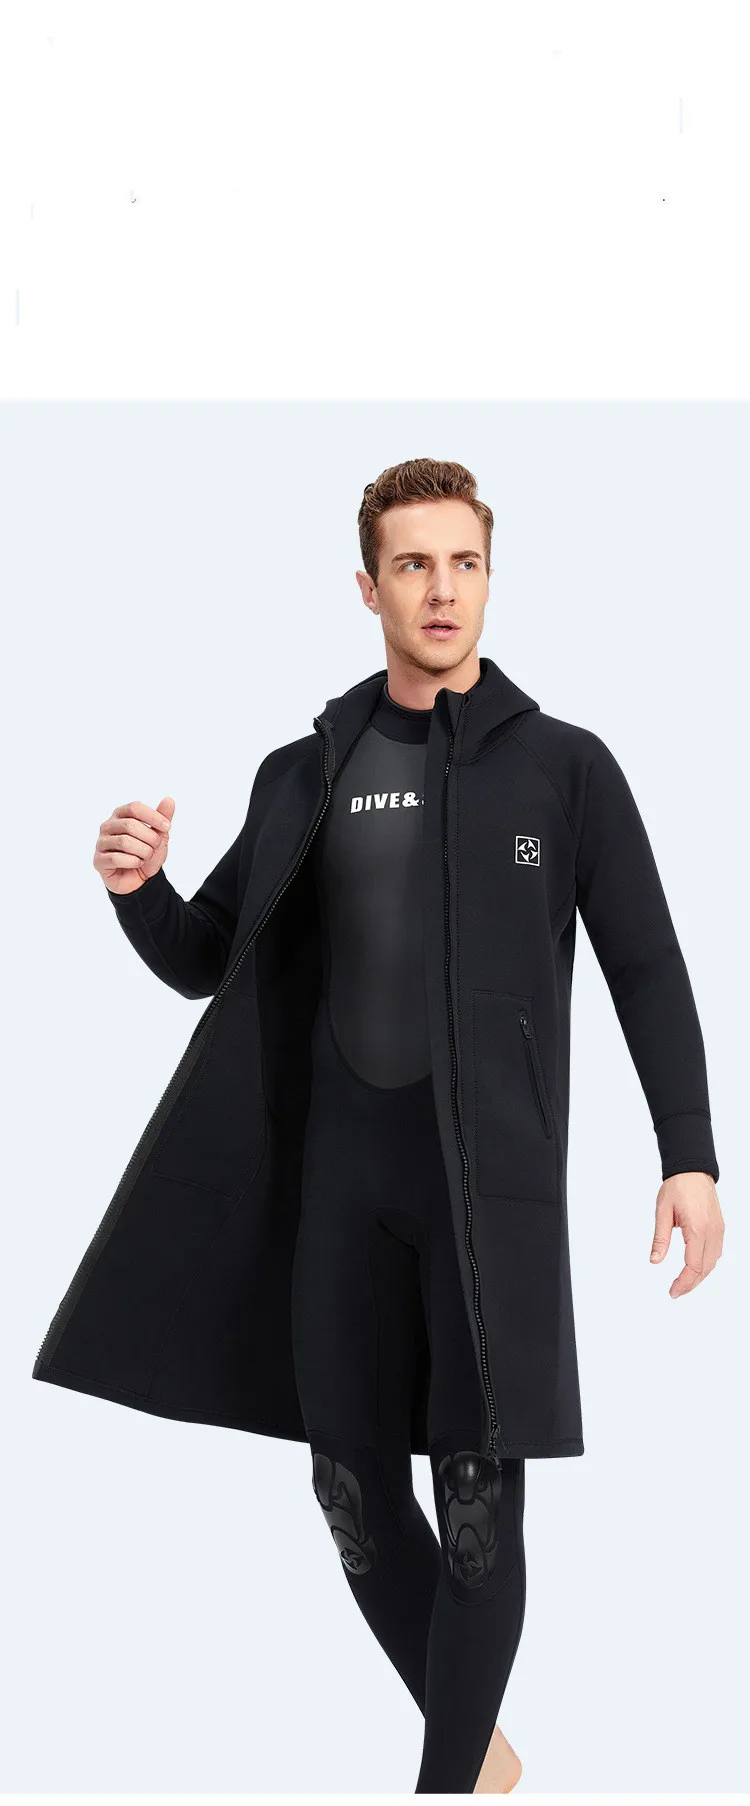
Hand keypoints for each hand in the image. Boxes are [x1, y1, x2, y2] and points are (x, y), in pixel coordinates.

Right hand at [94, 796, 174, 895]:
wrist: (139, 879)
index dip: (153, 817)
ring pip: (124, 842)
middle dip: (150, 838)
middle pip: (130, 825)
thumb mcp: (159, 836)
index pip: (135, 807)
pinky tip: (137, 863)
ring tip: (146, 856)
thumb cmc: (146, 854)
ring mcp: (101, 843)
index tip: (167, 827)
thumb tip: (169, 800)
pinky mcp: (98, 860)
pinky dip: (133, 862)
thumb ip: (163, 818)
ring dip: (143, 851)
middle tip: (156, 847)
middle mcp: (107, 826)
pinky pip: (116, 858)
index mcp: (120, 815)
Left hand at [650, 1172, 724, 1296]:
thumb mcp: (662, 1212)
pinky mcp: (719, 1227)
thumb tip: (655, 1260)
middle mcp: (712, 1231)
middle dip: (691, 1284)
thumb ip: (660, 1239)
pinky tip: (696, 1268)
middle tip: (676, 1292)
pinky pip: (716, 1252)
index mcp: (698, 1229)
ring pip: (713, 1262)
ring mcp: (718, 1230)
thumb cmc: (678, 1186)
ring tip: (684, 1283)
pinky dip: (706, 1264)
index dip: (683, 1283)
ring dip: (700, 1276)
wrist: (693, 1169)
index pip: (693, 1266)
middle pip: (705, 1268)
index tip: (673, 1291)